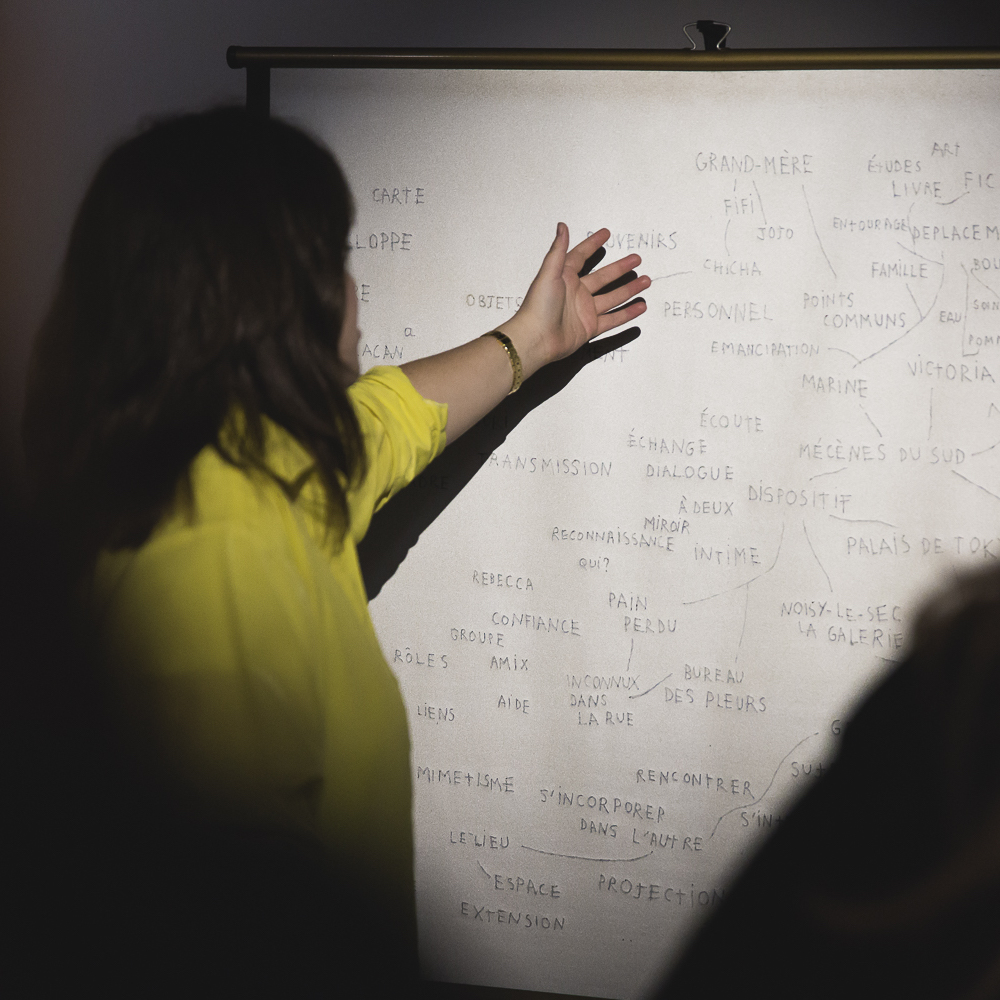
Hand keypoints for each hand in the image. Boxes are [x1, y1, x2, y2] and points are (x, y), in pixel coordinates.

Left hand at [497, 224, 649, 379]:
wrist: (536, 339)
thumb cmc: (537, 307)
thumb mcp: (549, 273)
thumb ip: (558, 250)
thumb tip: (562, 226)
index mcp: (565, 277)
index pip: (581, 256)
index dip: (593, 245)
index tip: (605, 234)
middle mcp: (576, 293)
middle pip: (603, 277)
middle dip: (620, 268)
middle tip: (636, 259)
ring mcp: (584, 311)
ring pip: (612, 297)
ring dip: (629, 289)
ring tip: (645, 281)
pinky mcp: (589, 327)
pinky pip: (612, 319)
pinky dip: (627, 313)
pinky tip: (639, 306)